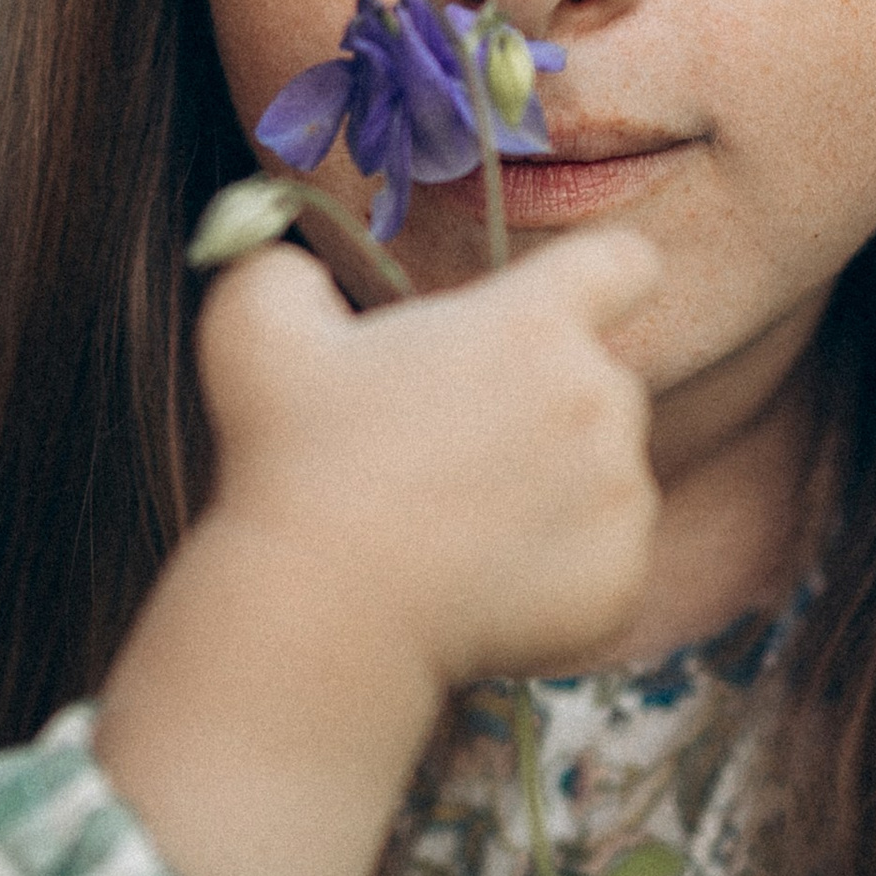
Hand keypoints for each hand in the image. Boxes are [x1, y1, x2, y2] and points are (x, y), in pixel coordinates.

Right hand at [195, 221, 659, 689]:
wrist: (326, 611)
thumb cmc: (291, 463)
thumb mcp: (253, 332)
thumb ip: (282, 272)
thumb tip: (299, 273)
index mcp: (532, 325)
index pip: (622, 264)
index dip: (601, 278)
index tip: (565, 309)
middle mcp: (599, 399)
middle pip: (602, 379)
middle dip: (543, 402)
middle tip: (453, 447)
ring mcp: (620, 495)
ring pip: (607, 473)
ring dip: (553, 487)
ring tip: (459, 524)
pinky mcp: (621, 579)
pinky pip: (605, 559)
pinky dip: (558, 570)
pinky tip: (480, 582)